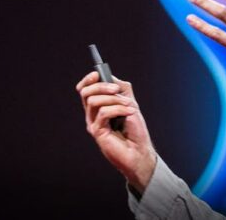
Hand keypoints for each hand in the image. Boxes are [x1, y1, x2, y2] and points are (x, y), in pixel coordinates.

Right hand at [76, 71, 156, 192]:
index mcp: (99, 107)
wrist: (140, 151)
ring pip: (93, 101)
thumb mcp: (129, 104)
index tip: (97, 73)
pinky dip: (118, 109)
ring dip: (114, 99)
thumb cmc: (135, 130)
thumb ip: (121, 90)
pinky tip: (129, 113)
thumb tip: (111, 78)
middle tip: (116, 89)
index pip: (85, 90)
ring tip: (129, 106)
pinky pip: (103, 113)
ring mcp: (94, 123)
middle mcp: (93, 115)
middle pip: (86, 93)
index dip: (88, 80)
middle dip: (101, 86)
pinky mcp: (97, 132)